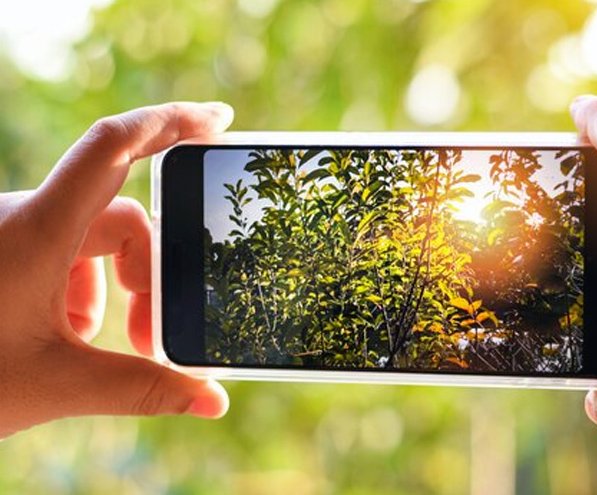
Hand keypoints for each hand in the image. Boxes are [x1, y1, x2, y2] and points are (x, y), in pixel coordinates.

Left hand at [0, 102, 233, 438]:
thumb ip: (141, 389)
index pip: (114, 147)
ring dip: (112, 289)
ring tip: (104, 346)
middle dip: (149, 275)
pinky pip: (57, 252)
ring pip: (89, 240)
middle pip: (120, 217)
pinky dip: (80, 289)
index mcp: (36, 230)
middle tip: (150, 338)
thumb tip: (214, 403)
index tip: (220, 121)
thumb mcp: (54, 384)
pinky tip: (64, 338)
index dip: (172, 121)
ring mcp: (7, 234)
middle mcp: (22, 218)